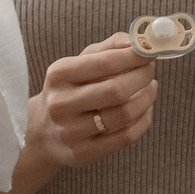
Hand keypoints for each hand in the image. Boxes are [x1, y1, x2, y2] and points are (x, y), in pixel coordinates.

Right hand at [29, 35, 158, 168]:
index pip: (104, 63)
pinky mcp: (83, 153)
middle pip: (116, 90)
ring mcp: (70, 131)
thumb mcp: (78, 64)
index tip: (151, 50)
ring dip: (146, 98)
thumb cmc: (69, 91)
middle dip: (142, 77)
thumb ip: (107, 49)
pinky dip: (143, 120)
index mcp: (58, 75)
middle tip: (151, 70)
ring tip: (150, 88)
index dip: (134, 56)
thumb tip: (139, 41)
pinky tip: (144, 109)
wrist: (43, 132)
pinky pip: (126, 137)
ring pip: (124, 114)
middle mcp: (60, 103)